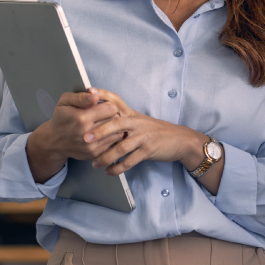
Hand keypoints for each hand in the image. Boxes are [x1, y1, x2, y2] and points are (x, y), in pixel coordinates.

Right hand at [26, 88, 129, 181]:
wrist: (54, 140)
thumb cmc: (61, 118)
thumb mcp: (65, 102)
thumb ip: (81, 97)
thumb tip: (95, 96)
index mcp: (82, 118)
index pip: (111, 109)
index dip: (108, 105)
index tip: (103, 106)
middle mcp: (88, 134)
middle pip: (115, 121)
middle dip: (112, 116)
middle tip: (105, 115)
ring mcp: (92, 146)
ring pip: (117, 133)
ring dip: (113, 127)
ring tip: (104, 123)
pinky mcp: (95, 154)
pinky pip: (112, 143)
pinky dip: (110, 137)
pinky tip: (102, 133)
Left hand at [85, 94, 206, 175]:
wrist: (180, 140)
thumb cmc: (156, 131)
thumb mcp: (141, 121)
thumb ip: (123, 119)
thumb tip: (101, 120)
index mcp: (133, 114)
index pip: (116, 101)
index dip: (103, 95)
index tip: (88, 92)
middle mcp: (137, 123)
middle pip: (115, 124)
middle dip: (99, 132)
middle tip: (84, 139)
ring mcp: (143, 137)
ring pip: (121, 147)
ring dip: (105, 157)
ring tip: (94, 164)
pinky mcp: (148, 150)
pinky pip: (130, 161)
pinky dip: (118, 168)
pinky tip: (109, 172)